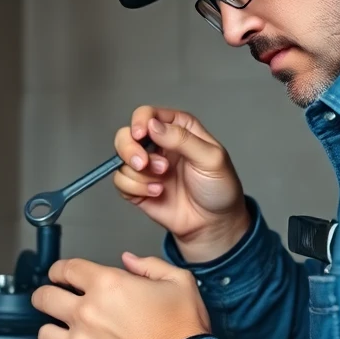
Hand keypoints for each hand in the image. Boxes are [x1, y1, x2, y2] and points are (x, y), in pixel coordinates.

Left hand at [31, 254, 211, 338]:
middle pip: (44, 298)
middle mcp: (87, 312)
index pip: (65, 269)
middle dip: (46, 295)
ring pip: (44, 332)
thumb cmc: (182, 332)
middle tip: (52, 298)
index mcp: (107, 285)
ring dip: (52, 328)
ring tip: (63, 329)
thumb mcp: (179, 283)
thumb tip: (129, 261)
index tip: (60, 275)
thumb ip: (149, 266)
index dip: (59, 271)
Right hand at [113, 106, 251, 261]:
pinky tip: (157, 193)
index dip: (139, 121)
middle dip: (130, 149)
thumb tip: (152, 125)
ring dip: (140, 173)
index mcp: (177, 128)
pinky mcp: (138, 187)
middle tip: (143, 163)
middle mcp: (158, 145)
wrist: (213, 223)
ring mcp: (147, 167)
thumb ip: (182, 139)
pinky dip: (135, 188)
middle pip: (126, 135)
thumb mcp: (210, 158)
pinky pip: (121, 181)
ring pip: (121, 159)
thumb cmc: (218, 187)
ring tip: (162, 183)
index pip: (148, 115)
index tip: (141, 135)